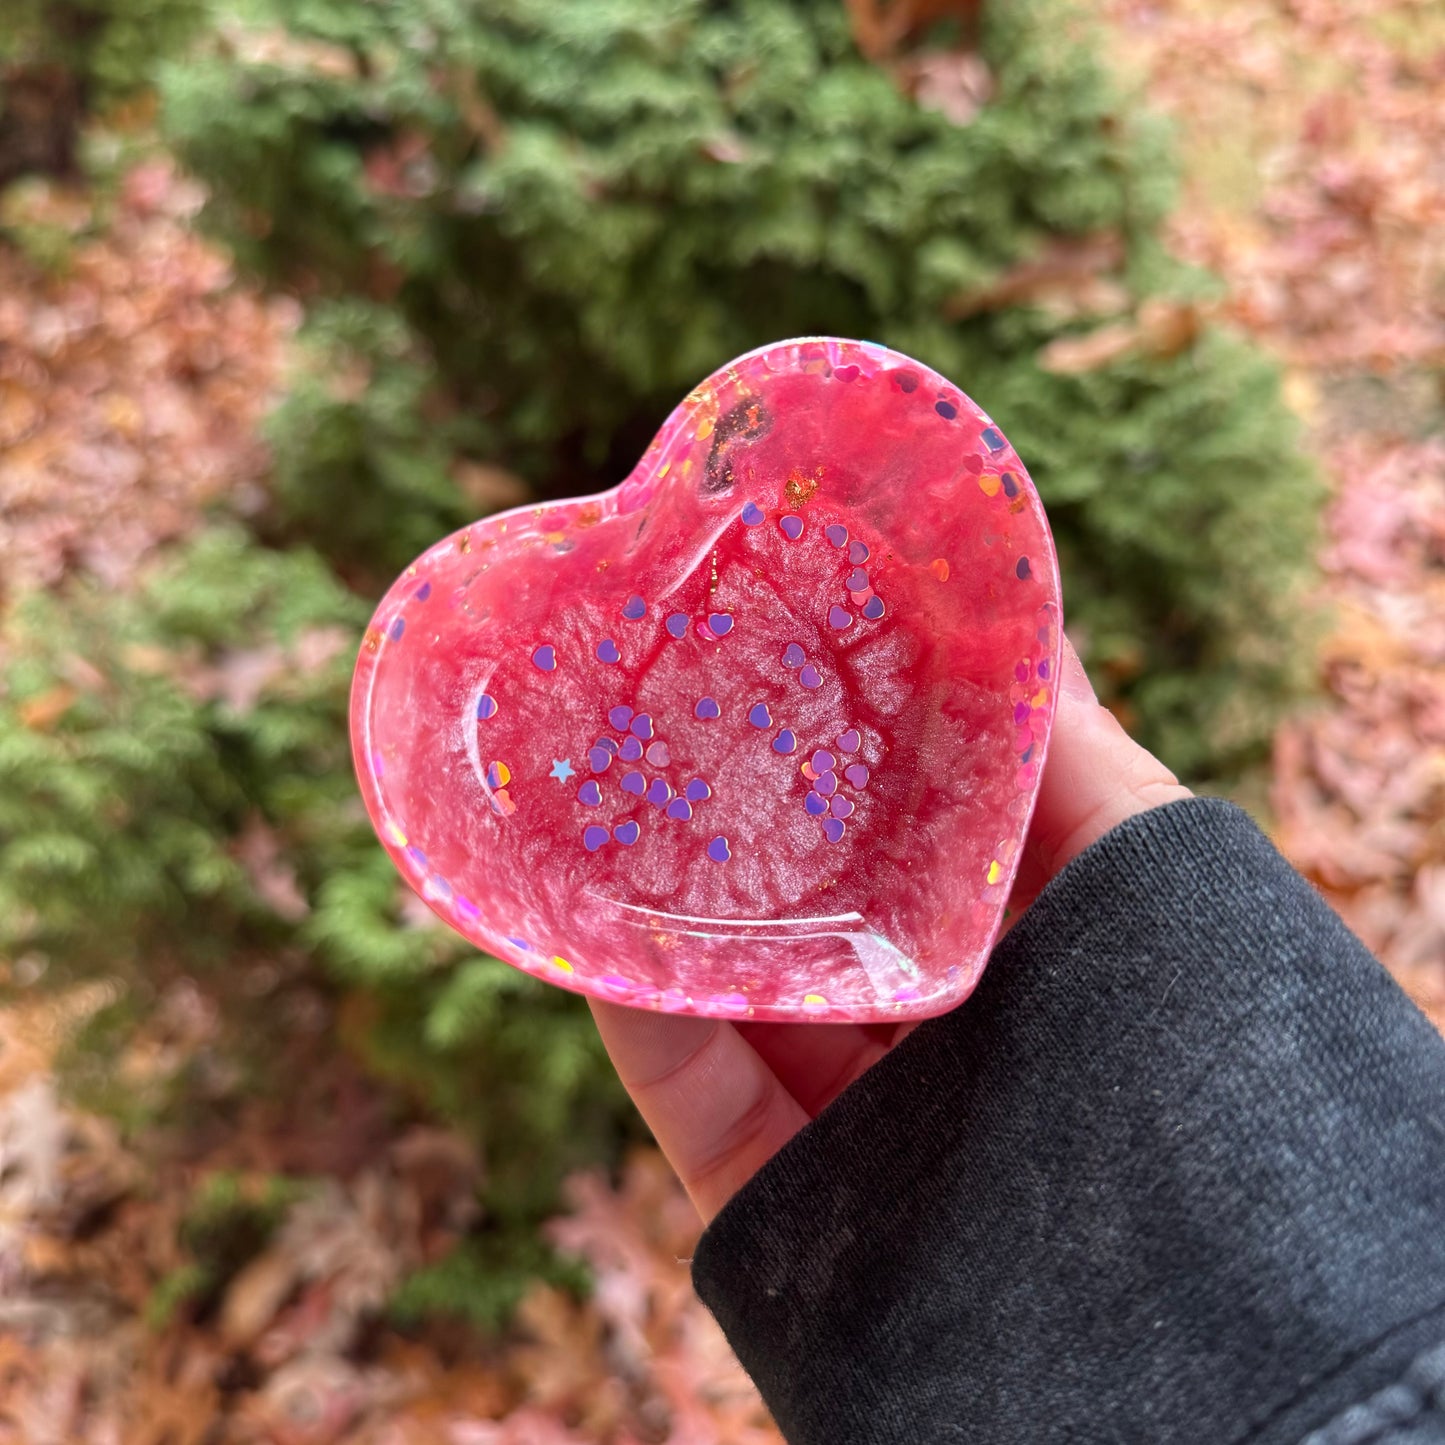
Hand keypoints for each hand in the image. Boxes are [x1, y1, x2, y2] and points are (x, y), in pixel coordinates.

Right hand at [590, 638, 1189, 1222]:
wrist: (1151, 1314)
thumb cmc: (1175, 1065)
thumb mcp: (1151, 876)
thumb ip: (1080, 755)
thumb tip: (1018, 610)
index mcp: (1016, 950)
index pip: (909, 829)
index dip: (850, 742)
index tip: (783, 648)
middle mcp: (928, 1025)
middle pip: (806, 902)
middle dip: (738, 811)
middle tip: (663, 704)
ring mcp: (849, 1112)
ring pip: (732, 988)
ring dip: (660, 904)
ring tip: (594, 793)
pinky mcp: (780, 1194)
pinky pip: (689, 1091)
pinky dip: (635, 1011)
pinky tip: (585, 926)